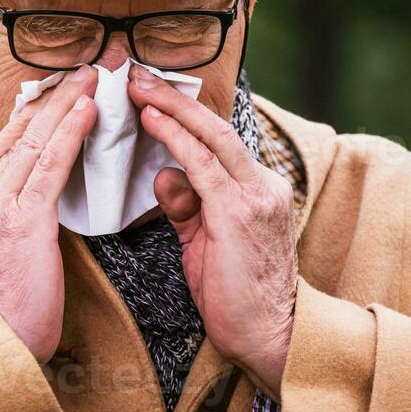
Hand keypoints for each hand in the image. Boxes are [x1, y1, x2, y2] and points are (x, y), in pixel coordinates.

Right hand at [0, 67, 97, 361]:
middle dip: (47, 103)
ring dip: (63, 106)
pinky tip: (86, 111)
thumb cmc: (1, 320)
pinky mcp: (20, 222)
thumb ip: (10, 230)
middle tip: (75, 72)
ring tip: (89, 80)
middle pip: (13, 139)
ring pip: (31, 144)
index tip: (50, 97)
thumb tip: (37, 212)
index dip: (27, 120)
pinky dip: (69, 133)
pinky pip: (48, 167)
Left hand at [127, 65, 296, 400]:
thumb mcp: (205, 243)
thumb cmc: (236, 296)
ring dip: (171, 108)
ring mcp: (254, 197)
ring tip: (139, 87)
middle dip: (175, 98)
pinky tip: (152, 121)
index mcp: (257, 190)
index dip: (185, 115)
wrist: (271, 337)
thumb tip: (163, 174)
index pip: (218, 141)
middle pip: (215, 127)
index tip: (153, 95)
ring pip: (210, 137)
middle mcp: (261, 185)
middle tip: (139, 74)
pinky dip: (175, 138)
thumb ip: (186, 207)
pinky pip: (202, 164)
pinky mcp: (239, 213)